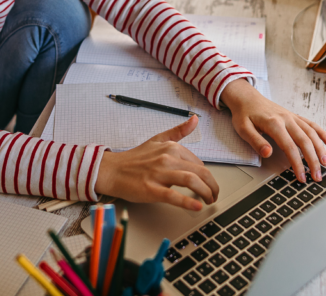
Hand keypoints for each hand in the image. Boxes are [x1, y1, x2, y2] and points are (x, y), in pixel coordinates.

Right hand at [94, 115, 219, 210]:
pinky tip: (197, 206)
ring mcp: (159, 174)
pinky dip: (188, 202)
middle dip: (212, 186)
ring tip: (209, 200)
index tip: (209, 184)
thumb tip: (195, 119)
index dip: (207, 176)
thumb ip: (178, 131)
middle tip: (214, 195)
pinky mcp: (151, 189)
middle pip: (200, 172)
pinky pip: (174, 196)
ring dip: (205, 192)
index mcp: (171, 147)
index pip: (199, 163)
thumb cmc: (135, 158)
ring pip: (191, 181)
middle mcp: (167, 158)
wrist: (112, 170)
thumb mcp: (158, 140)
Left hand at [221, 79, 325, 182]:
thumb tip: (268, 153)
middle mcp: (287, 119)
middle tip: (317, 177)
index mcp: (274, 124)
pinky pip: (311, 124)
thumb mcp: (243, 129)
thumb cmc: (244, 114)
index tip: (301, 177)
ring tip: (325, 164)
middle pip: (305, 142)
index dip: (297, 164)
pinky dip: (321, 133)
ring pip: (311, 133)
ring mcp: (292, 117)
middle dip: (313, 161)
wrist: (246, 97)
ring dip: (320, 149)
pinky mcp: (294, 116)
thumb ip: (256, 141)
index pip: (290, 147)